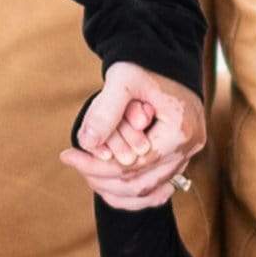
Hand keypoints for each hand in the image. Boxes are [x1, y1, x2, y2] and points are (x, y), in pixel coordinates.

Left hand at [59, 61, 205, 207]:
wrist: (165, 62)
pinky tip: (107, 187)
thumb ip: (106, 110)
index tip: (67, 155)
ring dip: (114, 189)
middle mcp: (188, 149)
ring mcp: (187, 157)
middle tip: (73, 164)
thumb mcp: (123, 78)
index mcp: (179, 131)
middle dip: (102, 178)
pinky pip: (156, 190)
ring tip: (86, 174)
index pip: (132, 163)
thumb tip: (86, 142)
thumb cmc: (145, 65)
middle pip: (140, 182)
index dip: (96, 164)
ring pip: (148, 192)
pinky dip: (131, 194)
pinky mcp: (180, 160)